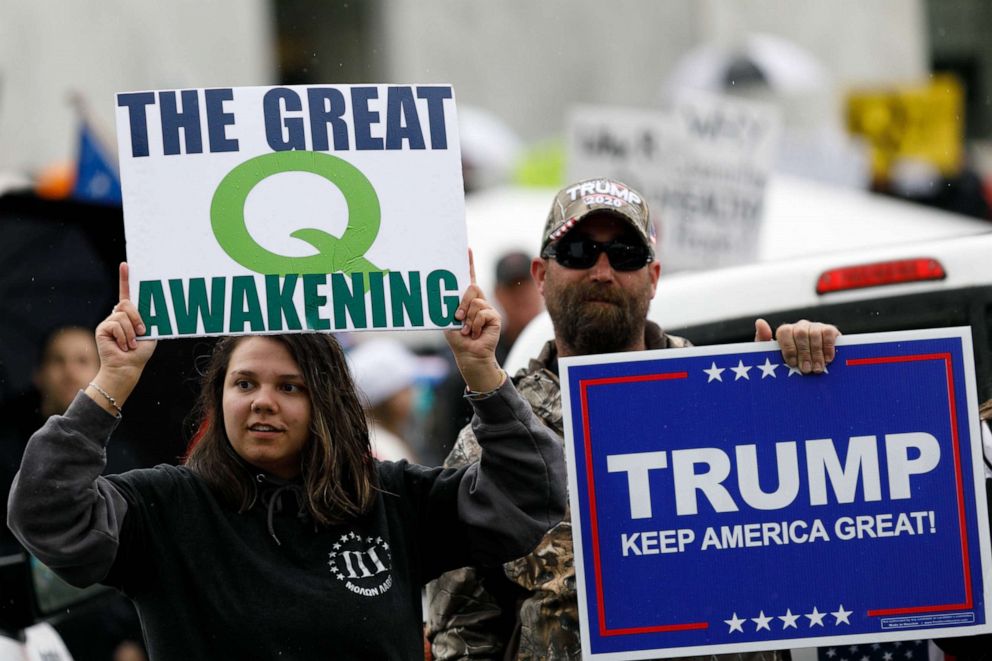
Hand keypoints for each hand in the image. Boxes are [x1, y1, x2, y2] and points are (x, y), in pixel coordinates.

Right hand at [88, 263, 156, 411]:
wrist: (128, 367)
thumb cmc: (140, 352)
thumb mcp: (149, 332)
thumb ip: (146, 318)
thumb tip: (148, 306)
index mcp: (130, 315)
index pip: (127, 294)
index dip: (125, 279)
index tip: (126, 265)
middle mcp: (117, 315)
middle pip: (127, 303)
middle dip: (137, 318)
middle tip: (142, 332)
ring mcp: (109, 321)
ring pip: (123, 315)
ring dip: (132, 331)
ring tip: (131, 343)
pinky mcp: (102, 327)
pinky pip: (117, 324)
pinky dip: (124, 336)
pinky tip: (123, 346)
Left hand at [445, 249, 503, 392]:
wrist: (469, 354)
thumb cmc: (458, 338)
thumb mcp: (449, 319)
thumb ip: (452, 306)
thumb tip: (452, 298)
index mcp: (467, 300)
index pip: (469, 278)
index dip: (469, 264)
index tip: (466, 249)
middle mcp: (479, 301)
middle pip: (472, 288)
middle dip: (462, 303)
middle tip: (457, 318)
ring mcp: (488, 308)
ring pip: (476, 302)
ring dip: (467, 318)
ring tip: (467, 330)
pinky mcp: (495, 317)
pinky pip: (482, 313)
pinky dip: (475, 324)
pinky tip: (476, 333)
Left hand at [754, 318, 840, 374]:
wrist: (813, 368)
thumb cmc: (790, 363)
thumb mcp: (774, 356)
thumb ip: (764, 340)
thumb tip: (759, 322)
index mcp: (786, 331)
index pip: (784, 332)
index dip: (788, 348)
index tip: (791, 364)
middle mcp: (800, 326)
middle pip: (800, 333)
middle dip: (803, 354)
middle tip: (806, 370)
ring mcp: (815, 327)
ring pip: (814, 334)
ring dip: (816, 354)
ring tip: (816, 369)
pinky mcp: (829, 330)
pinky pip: (828, 333)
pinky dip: (828, 347)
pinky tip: (828, 359)